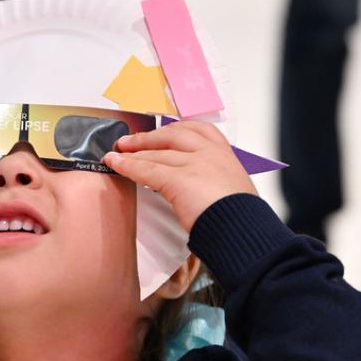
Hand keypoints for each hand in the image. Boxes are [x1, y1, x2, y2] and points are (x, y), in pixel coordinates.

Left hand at [101, 120, 257, 231]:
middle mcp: (211, 154)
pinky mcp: (180, 179)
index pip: (199, 130)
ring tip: (116, 154)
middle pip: (173, 135)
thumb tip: (198, 190)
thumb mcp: (232, 192)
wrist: (244, 231)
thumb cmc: (240, 219)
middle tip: (129, 141)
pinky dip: (129, 166)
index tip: (160, 132)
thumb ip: (214, 184)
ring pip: (158, 153)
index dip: (175, 129)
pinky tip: (116, 164)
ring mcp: (196, 164)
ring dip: (133, 152)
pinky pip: (148, 169)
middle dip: (148, 137)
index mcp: (226, 155)